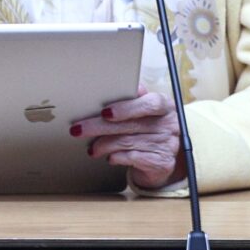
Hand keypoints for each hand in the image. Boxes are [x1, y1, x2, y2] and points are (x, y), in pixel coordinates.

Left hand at [70, 85, 185, 189]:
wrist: (159, 158)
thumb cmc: (146, 129)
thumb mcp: (142, 111)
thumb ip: (132, 99)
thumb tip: (115, 86)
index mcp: (165, 105)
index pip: (150, 103)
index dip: (127, 108)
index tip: (105, 112)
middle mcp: (169, 124)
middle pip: (131, 124)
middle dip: (100, 126)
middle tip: (79, 129)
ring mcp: (168, 144)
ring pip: (128, 142)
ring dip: (104, 145)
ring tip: (92, 147)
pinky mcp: (162, 163)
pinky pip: (133, 158)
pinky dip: (117, 157)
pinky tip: (109, 157)